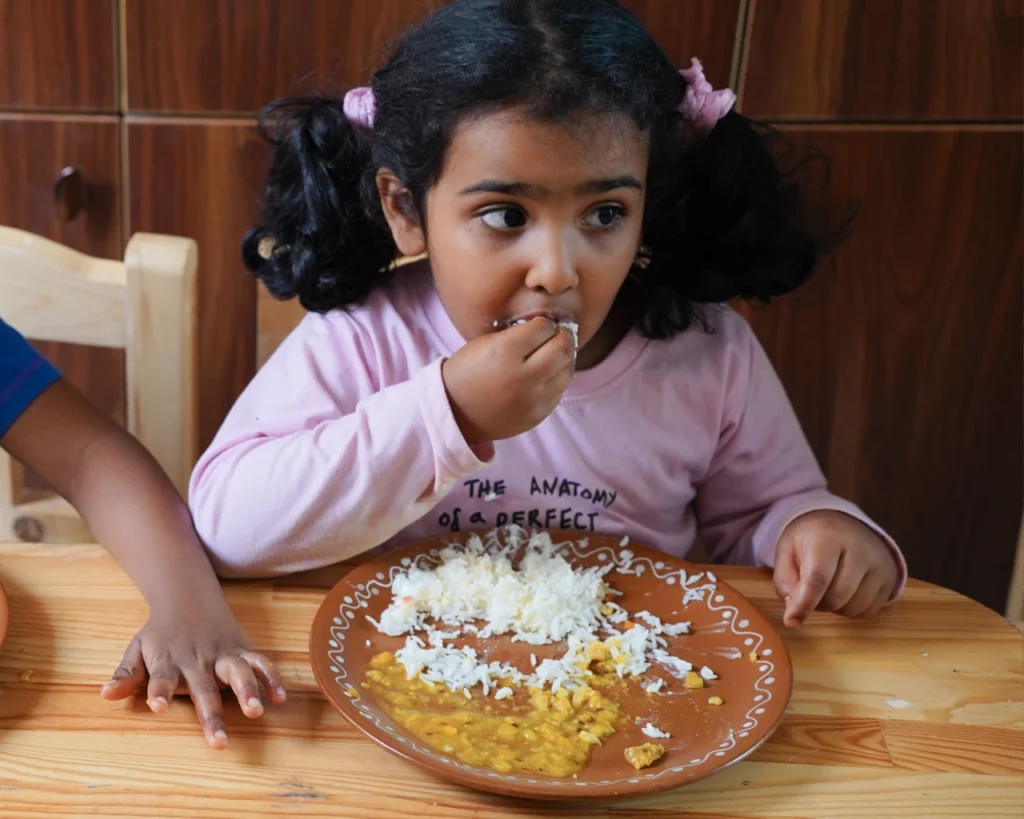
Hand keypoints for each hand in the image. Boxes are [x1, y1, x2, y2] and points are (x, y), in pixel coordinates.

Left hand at [100, 598, 286, 748]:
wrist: (188, 597)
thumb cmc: (161, 633)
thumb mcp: (137, 648)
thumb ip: (127, 674)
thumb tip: (105, 695)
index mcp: (169, 661)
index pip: (161, 678)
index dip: (159, 692)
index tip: (157, 706)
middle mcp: (198, 659)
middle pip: (205, 687)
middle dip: (212, 713)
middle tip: (218, 741)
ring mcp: (223, 654)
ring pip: (238, 672)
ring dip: (248, 691)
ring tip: (256, 712)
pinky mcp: (242, 649)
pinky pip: (261, 662)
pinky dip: (272, 678)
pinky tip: (280, 698)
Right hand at [442, 317, 574, 445]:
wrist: (455, 413)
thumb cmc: (468, 372)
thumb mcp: (484, 344)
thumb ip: (516, 336)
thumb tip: (548, 329)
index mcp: (505, 352)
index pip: (543, 328)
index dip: (544, 323)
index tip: (542, 325)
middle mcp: (522, 376)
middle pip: (562, 349)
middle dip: (564, 337)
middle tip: (560, 334)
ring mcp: (532, 398)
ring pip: (567, 372)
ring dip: (565, 359)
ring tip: (557, 354)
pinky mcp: (537, 415)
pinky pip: (559, 392)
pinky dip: (557, 380)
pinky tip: (548, 375)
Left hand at [773, 510, 899, 628]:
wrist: (843, 524)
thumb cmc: (811, 541)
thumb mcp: (787, 552)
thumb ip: (786, 582)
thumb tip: (794, 615)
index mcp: (828, 537)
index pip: (818, 577)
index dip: (804, 603)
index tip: (791, 621)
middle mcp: (860, 548)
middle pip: (836, 597)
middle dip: (817, 603)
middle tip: (809, 591)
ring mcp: (880, 563)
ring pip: (853, 608)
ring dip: (834, 608)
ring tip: (828, 587)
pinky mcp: (891, 578)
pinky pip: (868, 611)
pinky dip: (851, 609)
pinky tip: (844, 590)